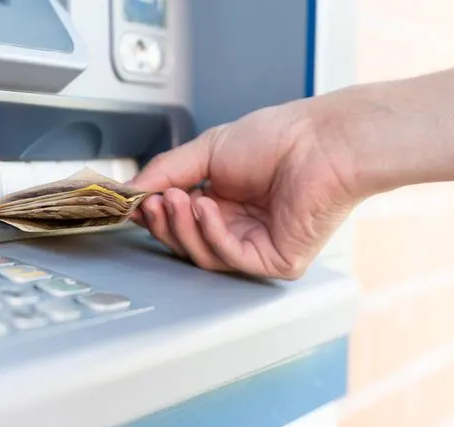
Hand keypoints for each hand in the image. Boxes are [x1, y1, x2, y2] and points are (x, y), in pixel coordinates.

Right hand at [130, 99, 360, 279]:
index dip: (155, 215)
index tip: (133, 203)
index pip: (180, 221)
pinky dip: (211, 234)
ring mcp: (258, 246)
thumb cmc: (279, 138)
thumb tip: (131, 188)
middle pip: (187, 243)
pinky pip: (231, 257)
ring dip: (184, 227)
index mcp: (225, 201)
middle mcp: (240, 226)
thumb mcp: (208, 149)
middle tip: (152, 201)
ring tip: (177, 198)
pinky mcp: (276, 261)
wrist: (321, 141)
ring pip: (204, 255)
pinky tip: (205, 208)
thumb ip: (167, 170)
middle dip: (165, 223)